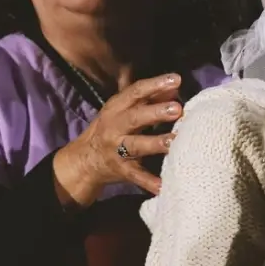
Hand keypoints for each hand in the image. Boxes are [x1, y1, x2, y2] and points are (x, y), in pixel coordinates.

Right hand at [54, 73, 182, 204]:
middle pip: (135, 118)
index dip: (155, 84)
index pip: (135, 92)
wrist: (86, 159)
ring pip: (136, 146)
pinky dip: (149, 182)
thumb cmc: (114, 128)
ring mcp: (117, 149)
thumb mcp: (126, 110)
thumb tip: (175, 88)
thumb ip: (150, 98)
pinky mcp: (122, 170)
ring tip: (174, 141)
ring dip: (155, 143)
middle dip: (156, 112)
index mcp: (117, 108)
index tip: (176, 79)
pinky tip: (163, 185)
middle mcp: (115, 127)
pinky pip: (136, 176)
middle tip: (177, 109)